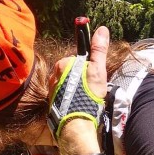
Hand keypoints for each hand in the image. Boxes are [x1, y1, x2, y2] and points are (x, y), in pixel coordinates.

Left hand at [50, 26, 109, 154]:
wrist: (76, 125)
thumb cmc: (87, 96)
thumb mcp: (97, 70)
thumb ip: (99, 50)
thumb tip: (102, 29)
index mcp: (63, 64)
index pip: (78, 61)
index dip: (88, 70)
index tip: (94, 80)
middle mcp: (53, 75)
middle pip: (72, 73)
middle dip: (82, 81)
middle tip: (91, 92)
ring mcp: (51, 90)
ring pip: (68, 86)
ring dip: (76, 92)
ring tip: (85, 102)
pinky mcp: (52, 103)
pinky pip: (64, 97)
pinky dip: (71, 101)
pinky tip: (78, 107)